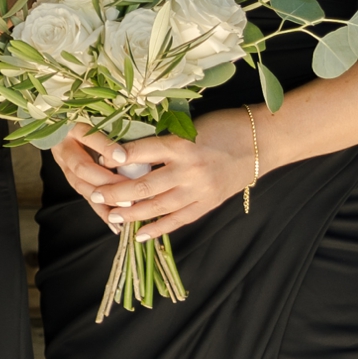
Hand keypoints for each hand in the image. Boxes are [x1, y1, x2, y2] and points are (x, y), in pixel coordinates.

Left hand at [54, 110, 270, 223]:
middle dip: (115, 193)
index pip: (140, 153)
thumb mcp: (193, 125)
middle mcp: (187, 170)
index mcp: (182, 143)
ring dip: (130, 214)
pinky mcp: (207, 204)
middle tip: (95, 195)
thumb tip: (132, 154)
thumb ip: (166, 141)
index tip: (99, 161)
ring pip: (156, 208)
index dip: (117, 158)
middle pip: (142, 187)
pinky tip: (140, 233)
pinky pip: (177, 221)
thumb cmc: (226, 126)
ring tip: (111, 215)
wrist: (263, 141)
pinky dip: (157, 229)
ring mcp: (197, 191)